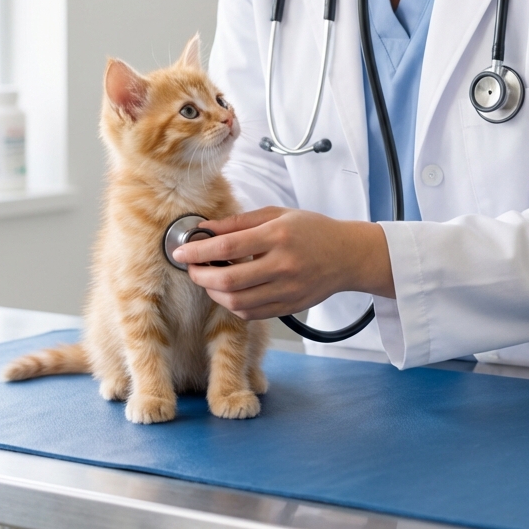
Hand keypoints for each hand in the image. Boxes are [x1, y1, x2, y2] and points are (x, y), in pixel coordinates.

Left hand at [172, 207, 393, 320]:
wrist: (347, 256)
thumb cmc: (312, 230)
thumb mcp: (277, 214)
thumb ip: (240, 222)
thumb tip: (205, 228)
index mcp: (279, 236)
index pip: (228, 246)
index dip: (198, 251)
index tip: (181, 252)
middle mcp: (283, 265)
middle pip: (228, 280)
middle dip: (200, 276)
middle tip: (191, 269)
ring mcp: (287, 290)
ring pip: (237, 302)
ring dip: (214, 293)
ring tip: (209, 280)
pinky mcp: (288, 307)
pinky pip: (251, 314)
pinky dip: (233, 305)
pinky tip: (230, 292)